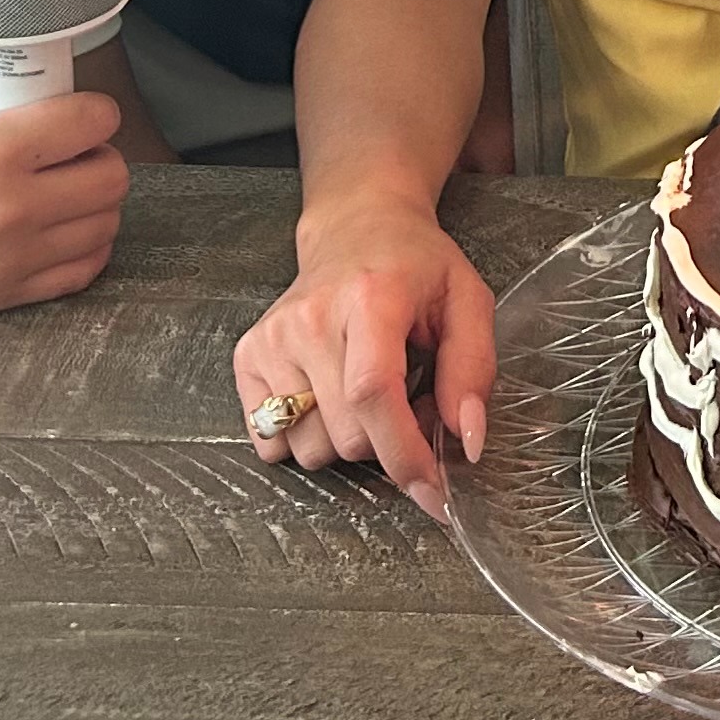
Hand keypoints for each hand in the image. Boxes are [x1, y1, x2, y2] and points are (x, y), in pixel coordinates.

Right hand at [0, 83, 126, 320]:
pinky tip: (59, 230)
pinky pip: (82, 271)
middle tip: (70, 152)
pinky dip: (84, 247)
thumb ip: (2, 99)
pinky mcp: (6, 295)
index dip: (93, 111)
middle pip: (113, 177)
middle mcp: (15, 209)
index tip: (79, 113)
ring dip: (94, 203)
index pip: (95, 121)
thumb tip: (48, 97)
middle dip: (99, 155)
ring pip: (106, 225)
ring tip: (61, 190)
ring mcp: (14, 259)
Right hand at [229, 189, 497, 516]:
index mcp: (370, 298)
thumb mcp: (468, 303)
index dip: (404, 454)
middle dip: (387, 441)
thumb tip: (466, 443)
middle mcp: (310, 318)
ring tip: (364, 391)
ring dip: (346, 441)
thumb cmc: (415, 268)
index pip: (373, 394)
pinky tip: (327, 396)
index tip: (432, 490)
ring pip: (310, 449)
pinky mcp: (246, 356)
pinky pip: (272, 442)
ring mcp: (271, 339)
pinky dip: (305, 437)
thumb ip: (473, 372)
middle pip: (347, 435)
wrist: (355, 229)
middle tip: (405, 400)